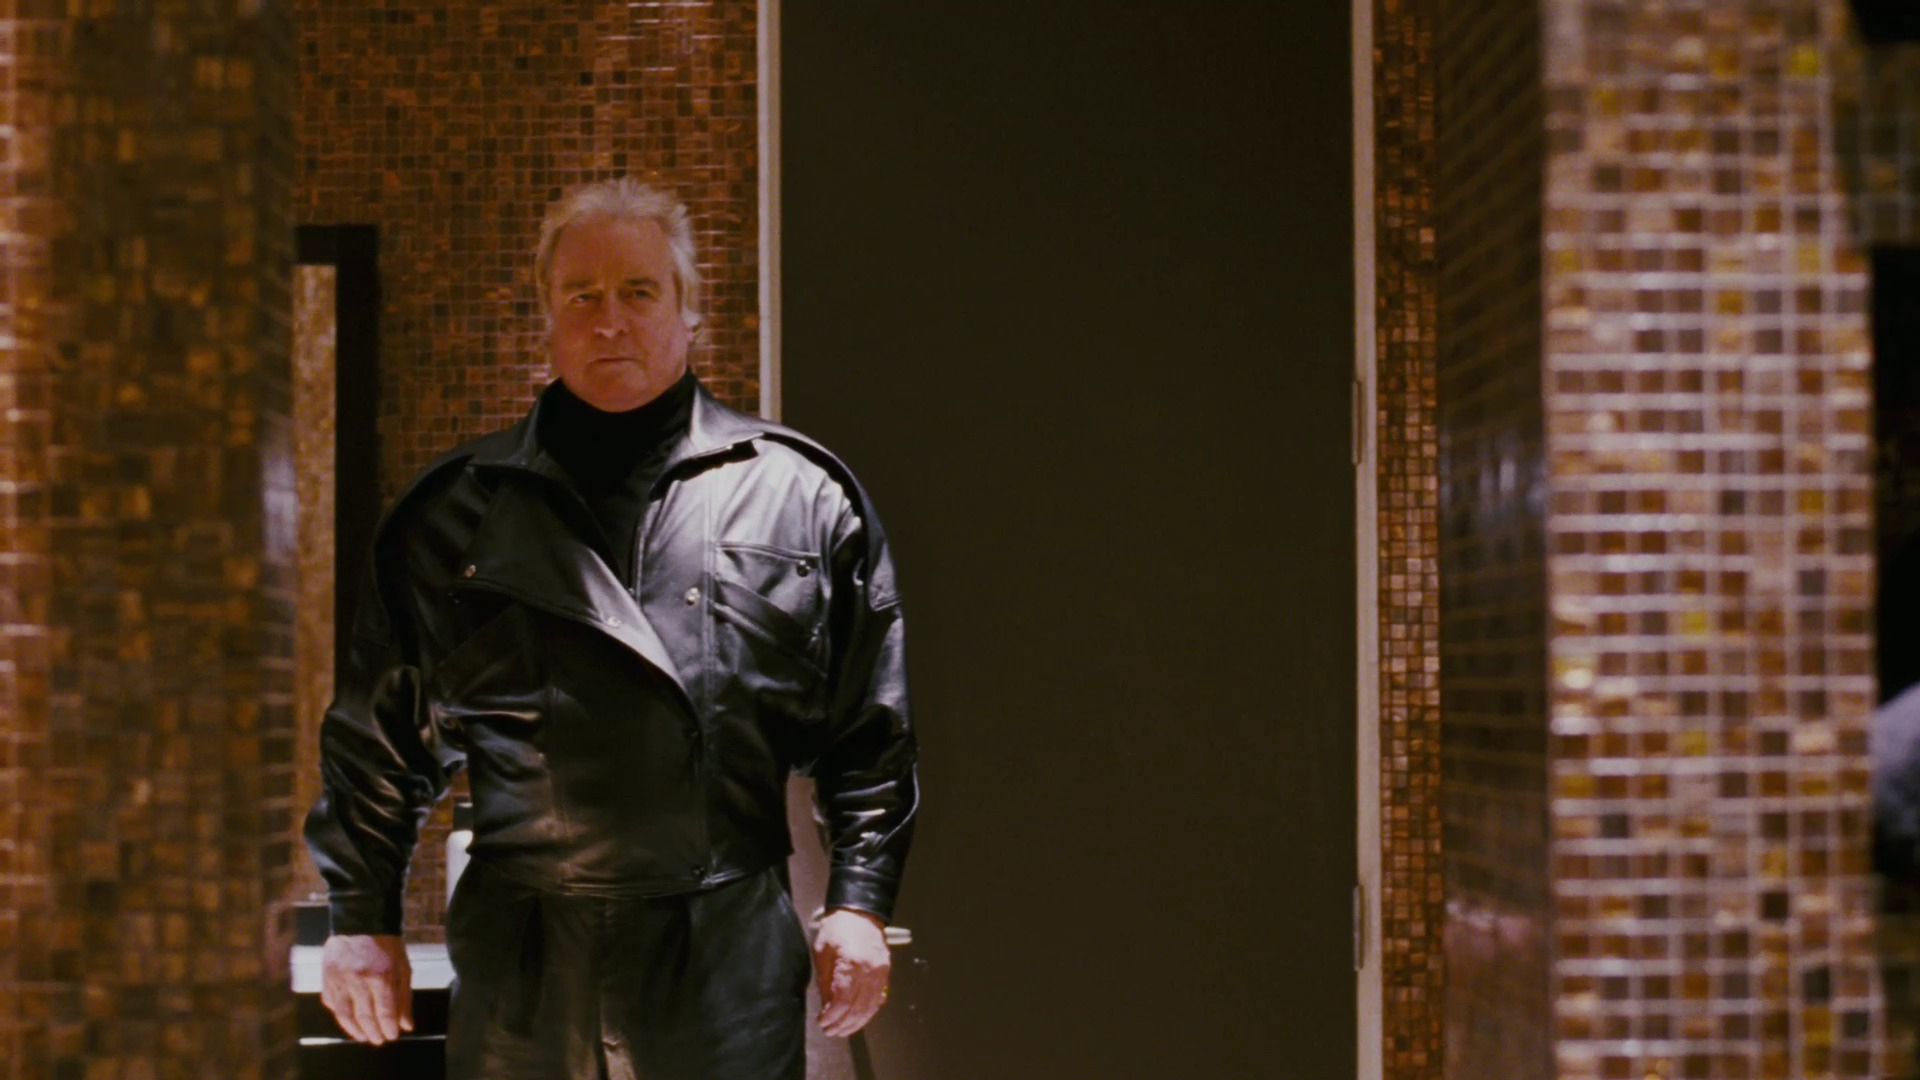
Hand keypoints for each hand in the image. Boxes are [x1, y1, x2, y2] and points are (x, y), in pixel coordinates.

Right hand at [320, 933, 413, 1044]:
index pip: (384, 1012)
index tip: (392, 1036)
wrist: (361, 920)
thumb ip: (404, 997)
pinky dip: (340, 1014)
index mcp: (381, 976)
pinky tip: (348, 1021)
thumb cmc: (387, 945)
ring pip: (344, 1014)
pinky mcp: (326, 977)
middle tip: (378, 1040)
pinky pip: (331, 1002)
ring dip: (354, 1030)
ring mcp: (339, 979)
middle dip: (373, 1032)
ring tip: (363, 1037)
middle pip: (364, 1016)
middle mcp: (358, 980)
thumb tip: (407, 1026)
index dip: (388, 1028)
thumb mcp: (403, 967)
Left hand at [812, 908, 891, 1037]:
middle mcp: (870, 970)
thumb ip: (825, 982)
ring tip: (842, 1030)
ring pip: (870, 1007)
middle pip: (858, 1008)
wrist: (860, 912)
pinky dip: (868, 1013)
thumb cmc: (837, 928)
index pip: (843, 1001)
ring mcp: (881, 972)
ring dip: (856, 1023)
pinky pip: (878, 999)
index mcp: (852, 963)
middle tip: (830, 1031)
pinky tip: (857, 1019)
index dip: (832, 1016)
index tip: (822, 1022)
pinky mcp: (885, 973)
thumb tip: (826, 1007)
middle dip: (843, 1024)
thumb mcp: (822, 952)